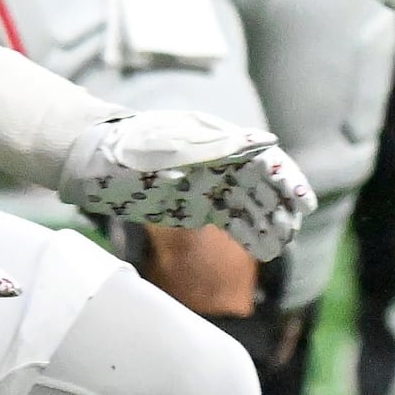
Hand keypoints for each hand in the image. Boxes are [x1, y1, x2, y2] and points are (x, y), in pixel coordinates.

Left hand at [58, 110, 316, 259]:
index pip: (267, 161)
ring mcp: (215, 188)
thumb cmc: (129, 147)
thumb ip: (216, 144)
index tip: (303, 202)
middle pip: (266, 188)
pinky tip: (265, 253)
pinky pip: (235, 224)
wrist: (91, 163)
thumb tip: (266, 141)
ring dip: (271, 227)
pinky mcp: (202, 208)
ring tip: (280, 248)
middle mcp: (225, 164)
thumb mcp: (171, 142)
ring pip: (254, 209)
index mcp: (223, 142)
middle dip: (282, 210)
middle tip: (290, 233)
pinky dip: (251, 237)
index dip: (289, 180)